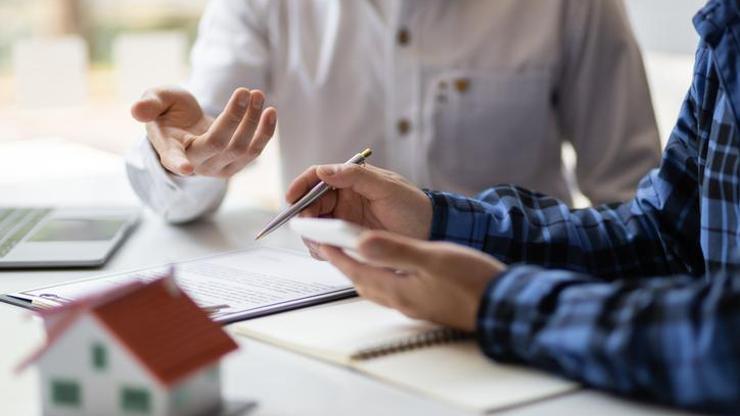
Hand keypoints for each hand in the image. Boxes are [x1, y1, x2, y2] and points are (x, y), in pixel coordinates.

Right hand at [131, 87, 276, 177]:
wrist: (186, 126)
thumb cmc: (168, 112)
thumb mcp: (156, 101)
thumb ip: (149, 104)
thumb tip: (136, 110)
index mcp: (170, 150)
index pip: (173, 159)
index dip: (178, 163)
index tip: (185, 169)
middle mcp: (195, 164)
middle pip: (219, 144)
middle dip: (235, 117)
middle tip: (246, 91)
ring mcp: (217, 167)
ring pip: (241, 149)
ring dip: (254, 122)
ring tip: (257, 94)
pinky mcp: (236, 164)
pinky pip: (254, 152)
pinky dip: (265, 132)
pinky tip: (270, 112)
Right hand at [286, 163, 432, 244]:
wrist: (431, 231)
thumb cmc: (412, 205)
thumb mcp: (387, 187)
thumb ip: (355, 176)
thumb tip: (324, 171)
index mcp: (350, 180)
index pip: (316, 178)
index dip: (300, 186)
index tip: (291, 198)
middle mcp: (343, 199)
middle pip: (310, 203)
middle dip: (304, 215)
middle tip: (308, 227)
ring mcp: (344, 220)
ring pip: (314, 225)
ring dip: (311, 233)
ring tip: (321, 242)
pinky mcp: (347, 240)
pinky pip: (326, 244)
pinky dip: (321, 248)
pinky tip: (329, 252)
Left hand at [320, 231, 504, 330]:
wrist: (502, 306)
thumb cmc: (471, 282)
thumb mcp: (432, 258)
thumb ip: (395, 249)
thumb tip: (362, 242)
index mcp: (398, 289)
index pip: (357, 270)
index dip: (337, 254)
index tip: (321, 241)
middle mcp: (402, 300)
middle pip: (362, 281)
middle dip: (344, 264)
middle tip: (332, 247)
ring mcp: (415, 305)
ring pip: (377, 287)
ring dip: (362, 271)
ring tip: (355, 254)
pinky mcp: (427, 304)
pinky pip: (393, 289)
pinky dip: (383, 276)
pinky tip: (391, 268)